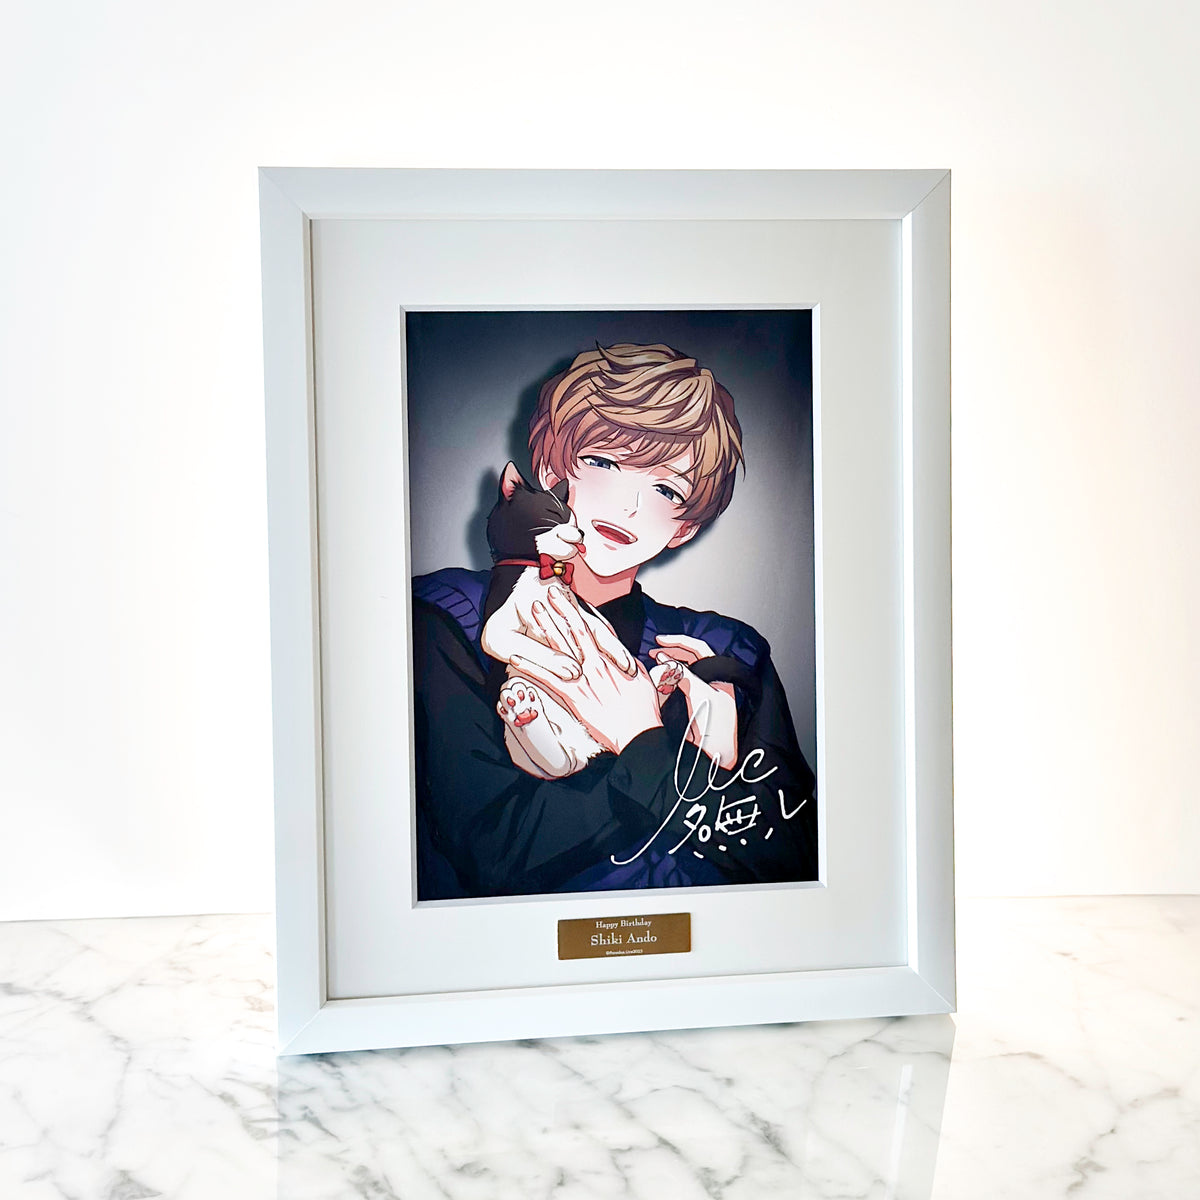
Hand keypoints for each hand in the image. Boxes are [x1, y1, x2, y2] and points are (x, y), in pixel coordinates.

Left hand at [512, 588, 662, 755]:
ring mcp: (584, 678)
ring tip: (534, 608)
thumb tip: (621, 654)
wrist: (640, 733)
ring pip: (562, 646)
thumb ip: (626, 663)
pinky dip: (531, 667)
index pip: (596, 627)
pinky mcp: (574, 696)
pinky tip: (516, 658)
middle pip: (578, 628)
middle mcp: (597, 663)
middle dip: (563, 607)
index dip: (583, 609)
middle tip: (549, 589)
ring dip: (546, 625)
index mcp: (613, 659)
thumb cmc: (644, 710)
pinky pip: (548, 679)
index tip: (572, 595)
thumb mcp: (642, 678)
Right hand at [651, 635, 738, 769]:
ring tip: (653, 663)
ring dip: (668, 665)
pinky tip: (658, 681)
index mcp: (719, 675)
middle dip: (671, 651)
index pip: (699, 649)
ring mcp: (701, 692)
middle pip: (690, 657)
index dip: (680, 642)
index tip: (660, 640)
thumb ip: (684, 675)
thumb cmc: (716, 727)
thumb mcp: (702, 695)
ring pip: (683, 671)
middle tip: (652, 650)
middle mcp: (711, 681)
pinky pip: (678, 686)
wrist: (716, 755)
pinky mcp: (692, 705)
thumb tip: (664, 659)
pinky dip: (667, 680)